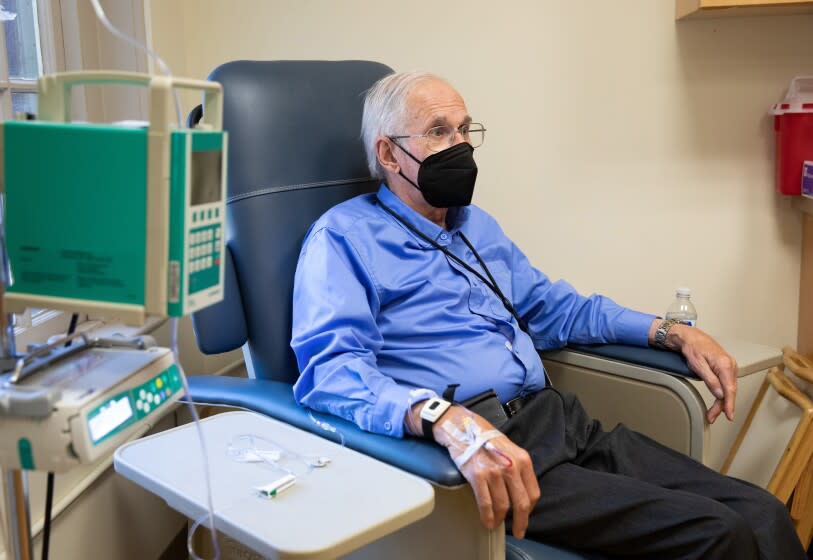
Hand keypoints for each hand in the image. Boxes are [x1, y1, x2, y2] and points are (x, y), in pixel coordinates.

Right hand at [430, 406, 539, 537]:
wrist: (460, 427)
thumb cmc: (482, 437)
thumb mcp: (507, 449)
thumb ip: (516, 468)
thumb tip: (518, 491)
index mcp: (522, 459)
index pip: (533, 493)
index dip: (529, 510)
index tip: (525, 517)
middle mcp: (511, 466)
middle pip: (522, 503)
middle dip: (521, 522)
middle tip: (518, 531)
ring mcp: (495, 471)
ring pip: (503, 506)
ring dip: (499, 520)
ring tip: (495, 523)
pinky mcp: (478, 475)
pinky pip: (486, 504)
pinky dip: (487, 517)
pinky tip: (486, 521)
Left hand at [650, 320, 737, 422]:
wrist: (691, 337)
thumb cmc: (693, 348)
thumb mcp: (698, 365)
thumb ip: (710, 380)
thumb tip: (720, 394)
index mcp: (725, 364)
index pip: (729, 389)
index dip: (729, 404)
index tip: (729, 415)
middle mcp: (730, 365)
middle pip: (730, 391)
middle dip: (722, 406)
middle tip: (712, 417)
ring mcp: (729, 366)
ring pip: (728, 388)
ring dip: (722, 402)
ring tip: (712, 413)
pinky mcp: (726, 368)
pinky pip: (726, 383)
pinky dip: (722, 394)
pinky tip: (719, 401)